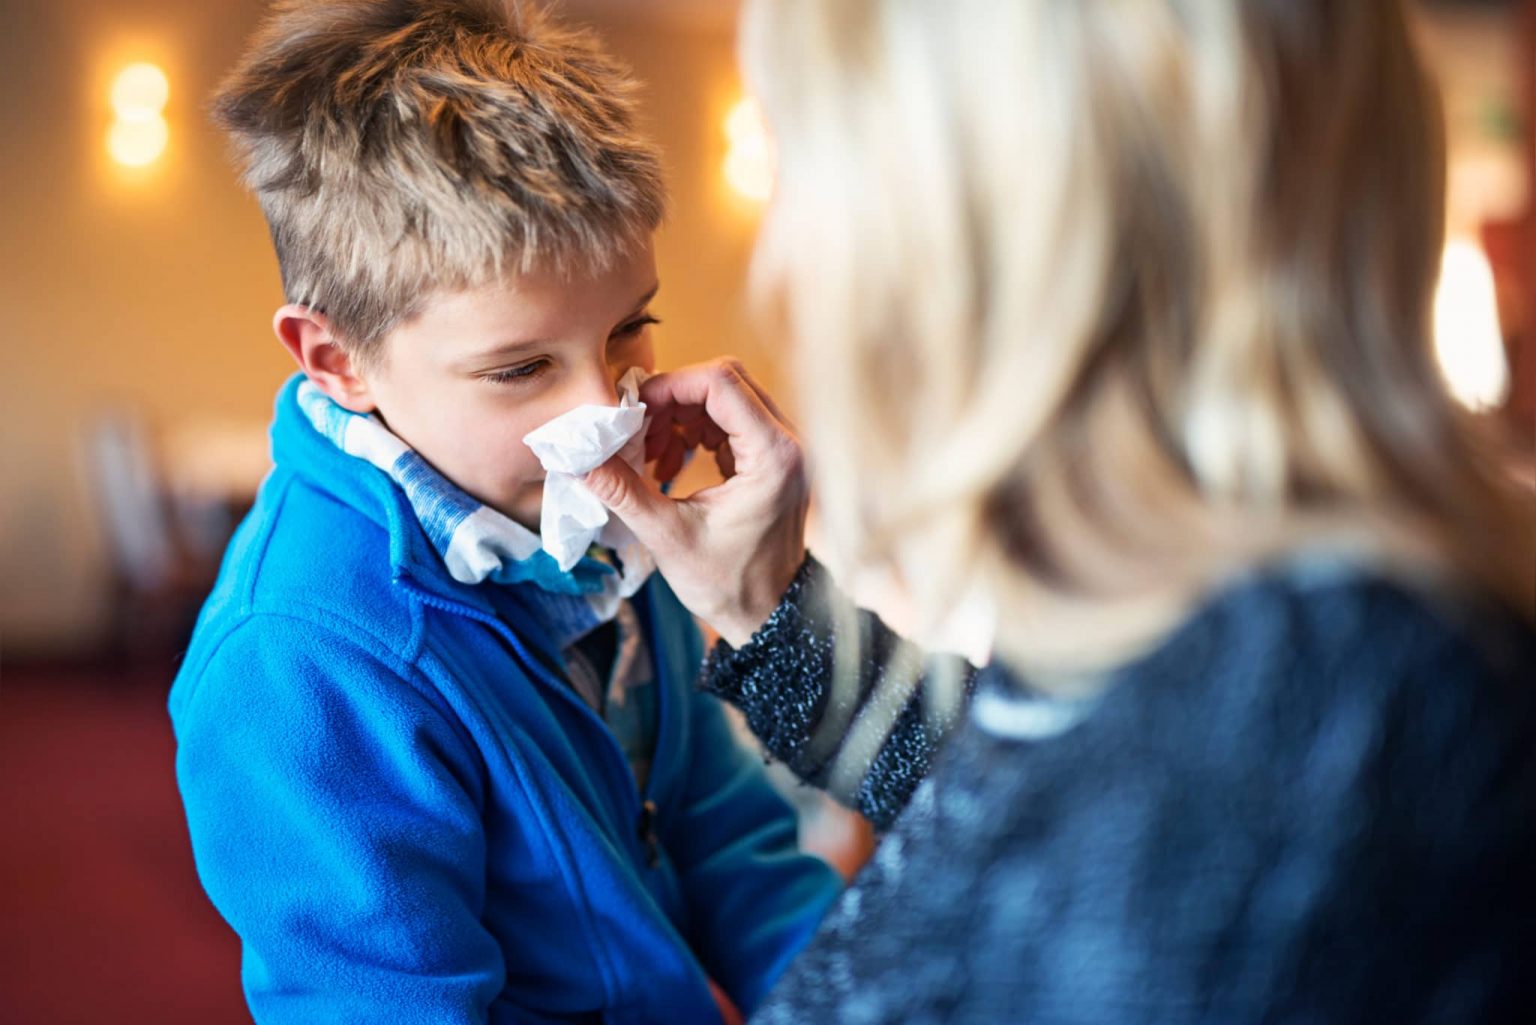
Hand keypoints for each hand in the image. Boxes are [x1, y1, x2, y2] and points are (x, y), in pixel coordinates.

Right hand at [582, 359, 807, 647]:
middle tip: (635, 428)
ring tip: (647, 455)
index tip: (633, 409)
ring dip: (681, 417)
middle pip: (726, 382)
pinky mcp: (773, 460)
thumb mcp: (668, 537)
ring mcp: (784, 450)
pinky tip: (667, 465)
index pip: (721, 383)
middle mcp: (788, 443)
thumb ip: (622, 490)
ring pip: (727, 400)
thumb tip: (575, 457)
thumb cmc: (727, 585)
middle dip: (673, 399)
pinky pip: (732, 423)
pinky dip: (695, 433)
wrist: (766, 616)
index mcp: (773, 456)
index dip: (670, 386)